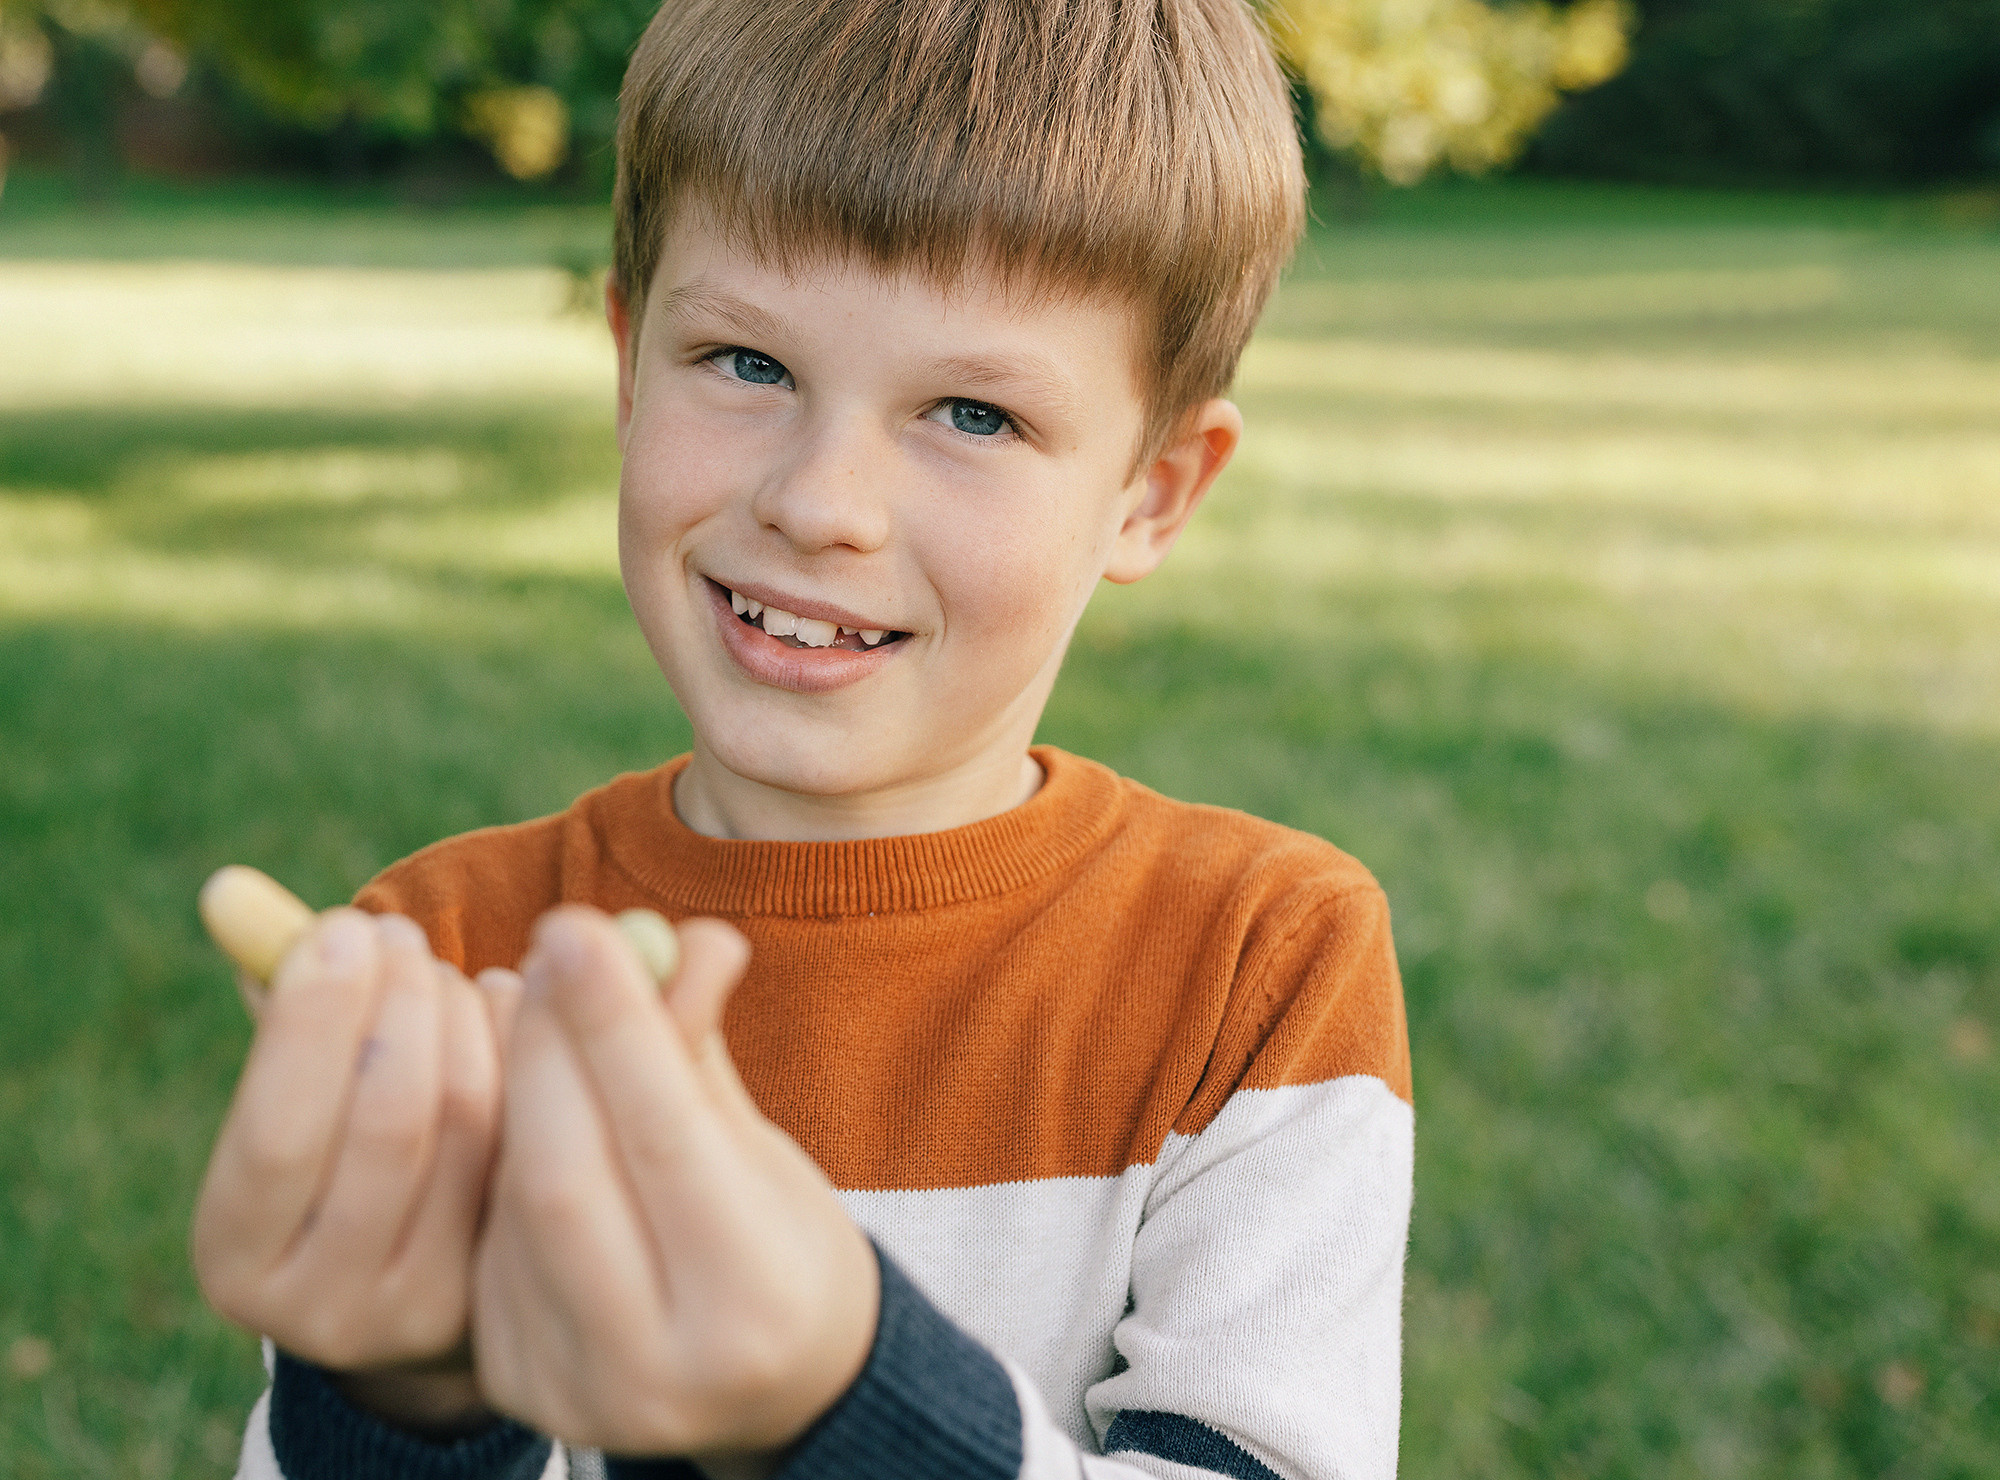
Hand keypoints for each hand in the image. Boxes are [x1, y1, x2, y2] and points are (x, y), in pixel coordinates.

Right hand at [191, 911, 508, 1433]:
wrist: (425, 1266)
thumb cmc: (342, 1141)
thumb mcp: (294, 1094)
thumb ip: (276, 1005)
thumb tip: (230, 890)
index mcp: (237, 1258)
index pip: (279, 1132)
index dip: (315, 1019)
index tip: (343, 928)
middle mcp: (324, 1310)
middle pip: (390, 1122)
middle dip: (402, 1002)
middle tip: (398, 934)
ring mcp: (426, 1311)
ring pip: (469, 1120)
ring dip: (463, 1015)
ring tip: (448, 969)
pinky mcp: (512, 1281)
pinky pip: (531, 1131)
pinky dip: (523, 1046)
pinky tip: (511, 1003)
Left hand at [471, 908, 879, 1463]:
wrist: (780, 1394)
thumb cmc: (785, 1246)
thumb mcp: (768, 1152)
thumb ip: (703, 1054)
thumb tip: (670, 936)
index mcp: (753, 1306)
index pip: (665, 1138)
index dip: (615, 1025)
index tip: (579, 925)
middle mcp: (661, 1369)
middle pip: (566, 1176)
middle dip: (548, 1044)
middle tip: (547, 944)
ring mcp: (578, 1391)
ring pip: (514, 1207)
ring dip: (512, 1084)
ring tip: (530, 999)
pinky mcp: (523, 1386)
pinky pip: (492, 1243)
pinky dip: (501, 1151)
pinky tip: (518, 1089)